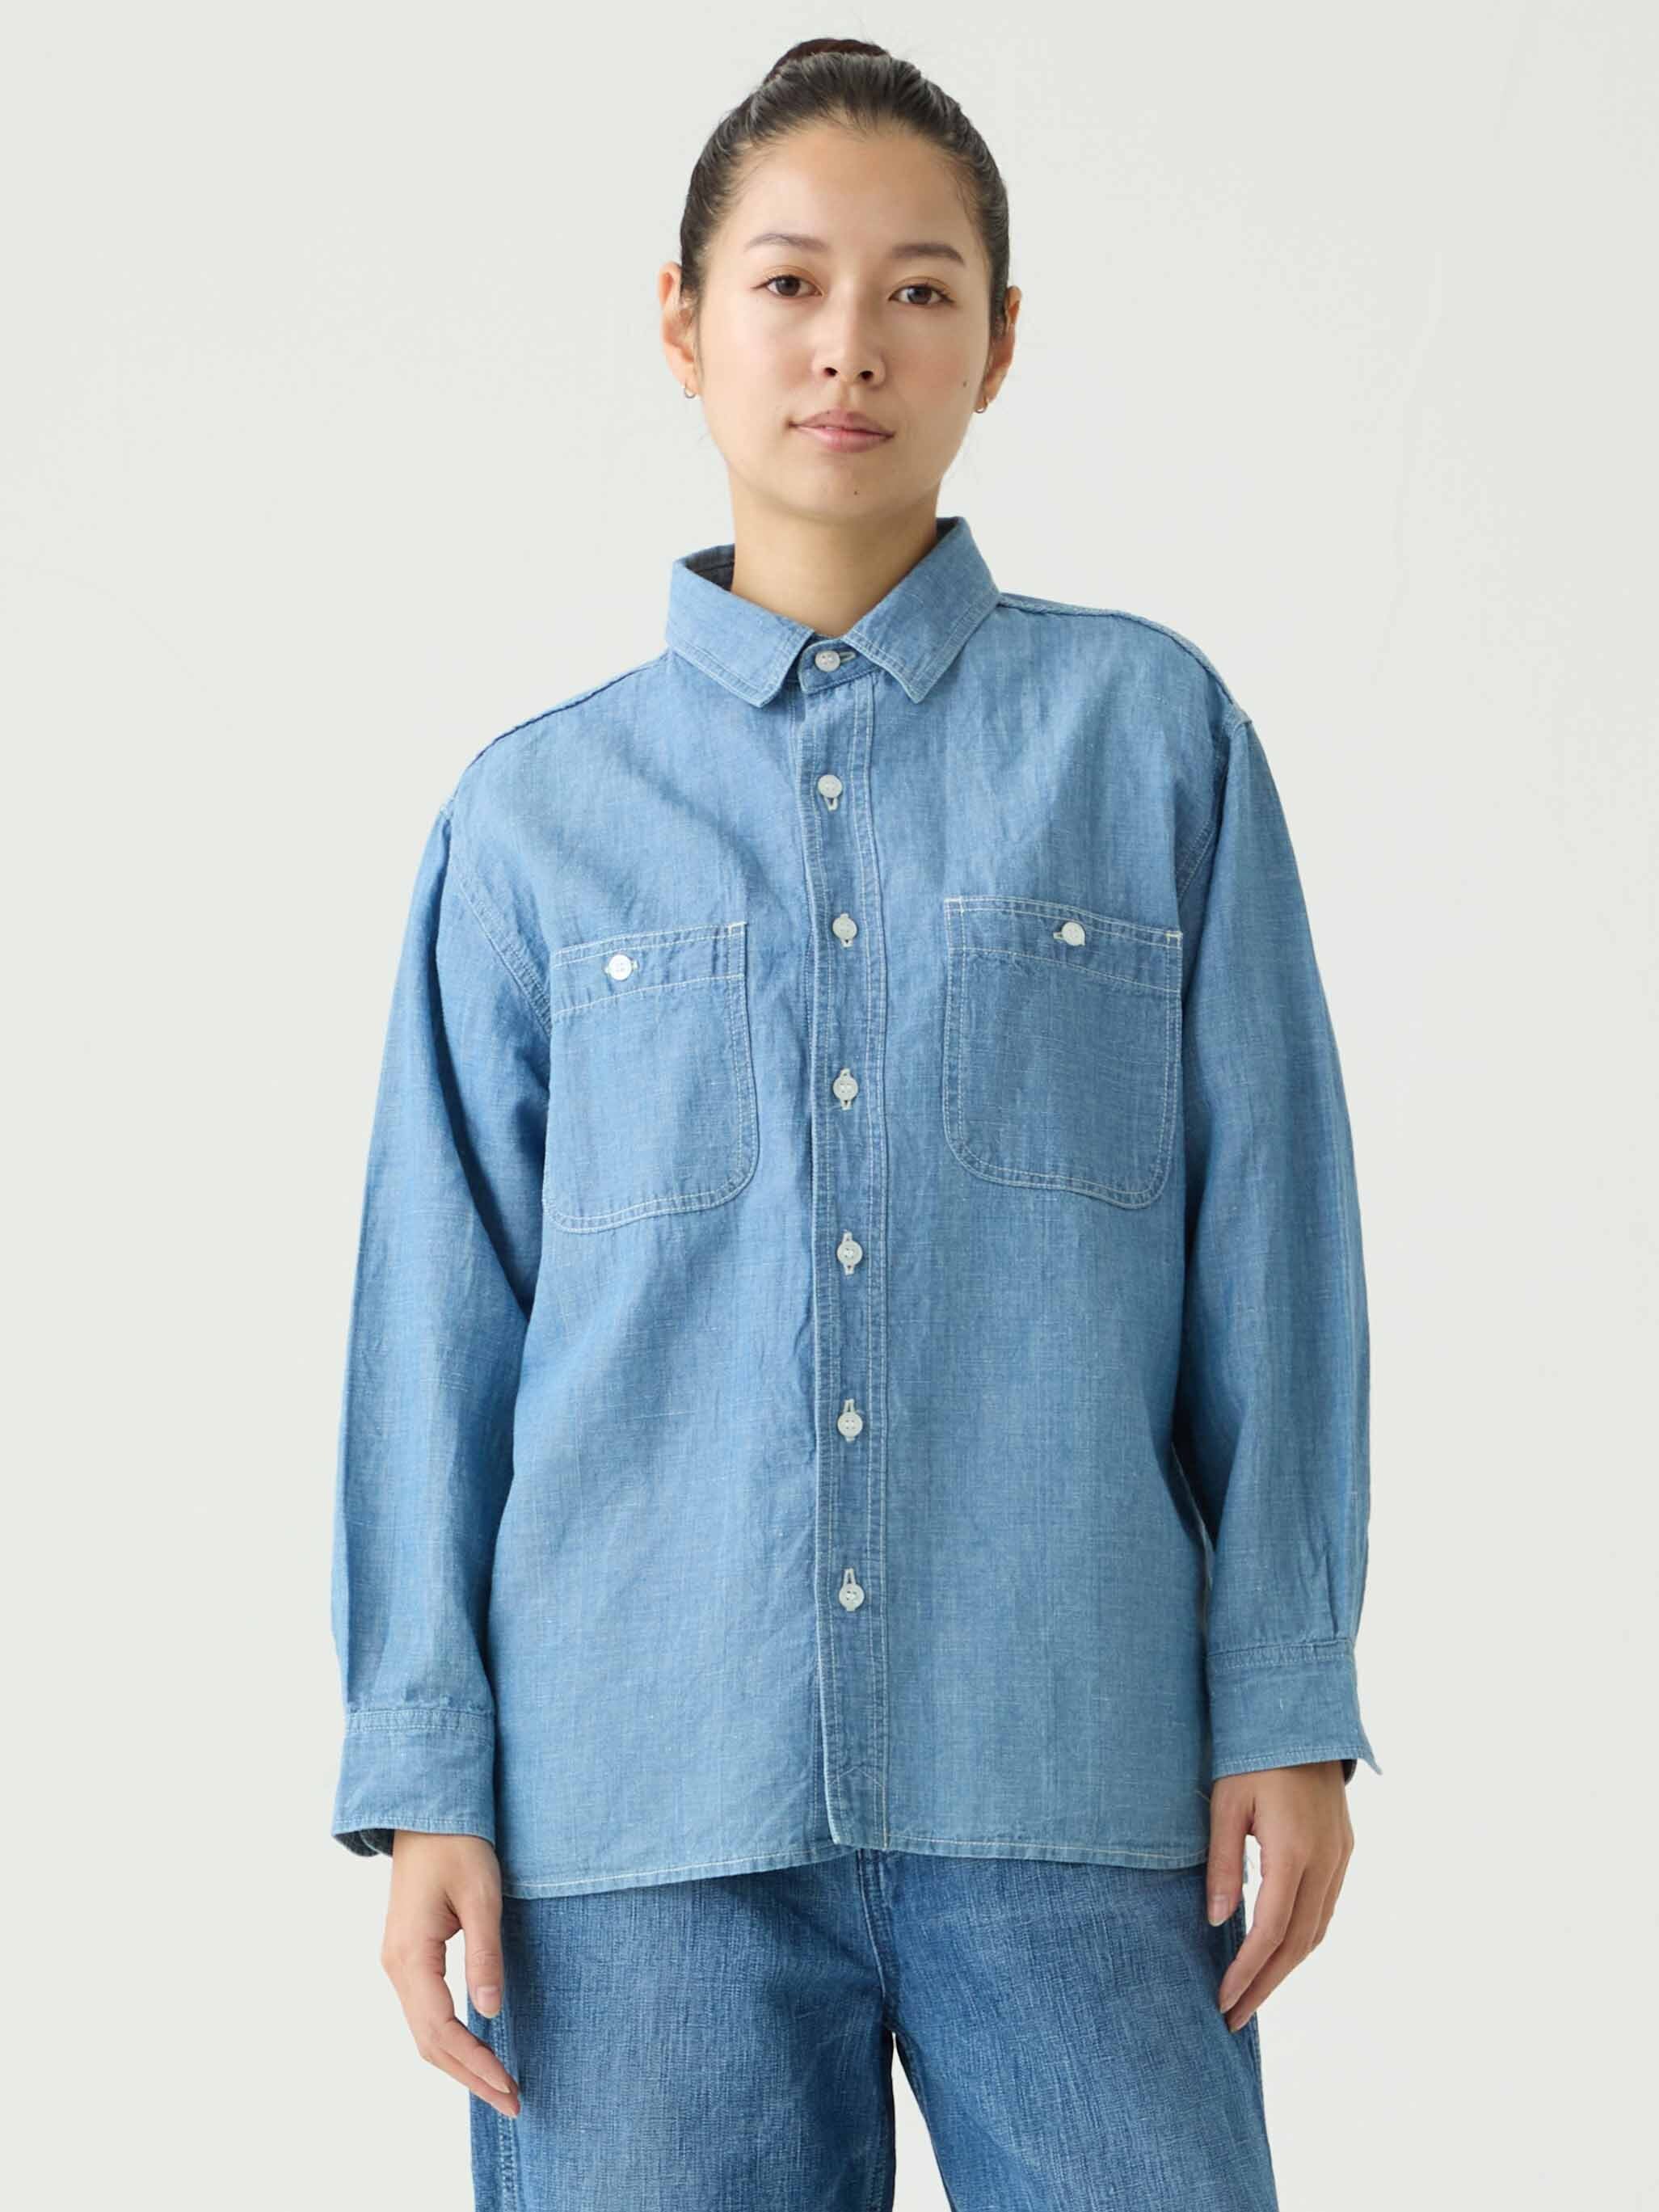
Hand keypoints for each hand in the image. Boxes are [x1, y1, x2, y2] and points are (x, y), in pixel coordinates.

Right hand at [379, 1832, 520, 2117]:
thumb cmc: (457, 1844)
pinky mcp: (408, 1957)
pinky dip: (450, 2040)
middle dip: (470, 2076)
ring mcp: (398, 1964)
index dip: (475, 2063)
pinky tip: (475, 2050)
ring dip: (460, 2063)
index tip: (509, 2087)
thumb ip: (485, 1954)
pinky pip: (425, 2012)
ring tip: (498, 2086)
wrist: (426, 1810)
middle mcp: (396, 1967)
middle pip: (429, 2042)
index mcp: (410, 1956)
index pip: (442, 2030)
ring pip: (425, 2031)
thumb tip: (491, 2012)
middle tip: (512, 2102)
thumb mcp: (481, 1896)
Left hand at [1205, 1762, 1352, 2031]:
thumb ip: (1222, 1864)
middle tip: (1234, 2018)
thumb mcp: (1226, 1803)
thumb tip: (1217, 1922)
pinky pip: (1326, 1910)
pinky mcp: (1345, 1852)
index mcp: (1293, 1851)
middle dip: (1266, 1986)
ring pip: (1317, 1932)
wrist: (1301, 1716)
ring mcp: (1341, 1858)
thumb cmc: (1253, 1755)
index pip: (1271, 1931)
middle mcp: (1326, 1862)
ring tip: (1252, 1995)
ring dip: (1285, 1968)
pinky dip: (1302, 1939)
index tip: (1222, 2000)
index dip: (1247, 1972)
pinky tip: (1278, 1954)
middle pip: (1298, 1944)